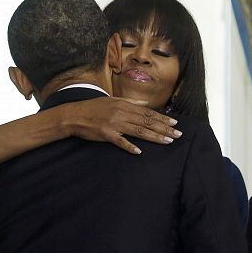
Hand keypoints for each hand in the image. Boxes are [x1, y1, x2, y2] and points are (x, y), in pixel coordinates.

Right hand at [60, 96, 181, 153]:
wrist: (73, 115)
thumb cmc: (94, 108)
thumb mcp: (113, 101)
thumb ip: (131, 103)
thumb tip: (146, 103)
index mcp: (124, 105)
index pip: (148, 112)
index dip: (162, 118)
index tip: (175, 123)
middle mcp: (121, 113)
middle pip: (147, 122)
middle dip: (164, 129)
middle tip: (178, 134)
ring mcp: (114, 124)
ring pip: (139, 131)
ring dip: (155, 137)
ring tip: (168, 141)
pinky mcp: (106, 134)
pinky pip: (120, 142)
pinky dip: (129, 146)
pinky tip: (139, 152)